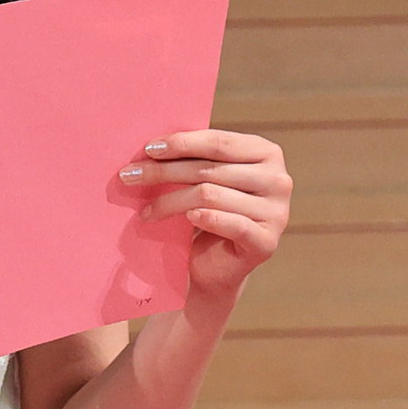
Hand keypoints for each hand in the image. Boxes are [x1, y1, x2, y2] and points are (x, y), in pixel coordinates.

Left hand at [121, 129, 290, 302]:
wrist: (217, 266)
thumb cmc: (207, 211)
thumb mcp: (205, 176)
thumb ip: (195, 156)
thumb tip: (154, 143)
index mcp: (267, 153)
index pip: (218, 142)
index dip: (181, 143)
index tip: (147, 149)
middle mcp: (279, 180)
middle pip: (209, 169)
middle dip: (163, 172)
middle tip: (128, 176)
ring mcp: (277, 212)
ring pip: (210, 195)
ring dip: (169, 201)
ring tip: (145, 209)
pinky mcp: (267, 241)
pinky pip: (232, 224)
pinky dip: (207, 219)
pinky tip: (187, 218)